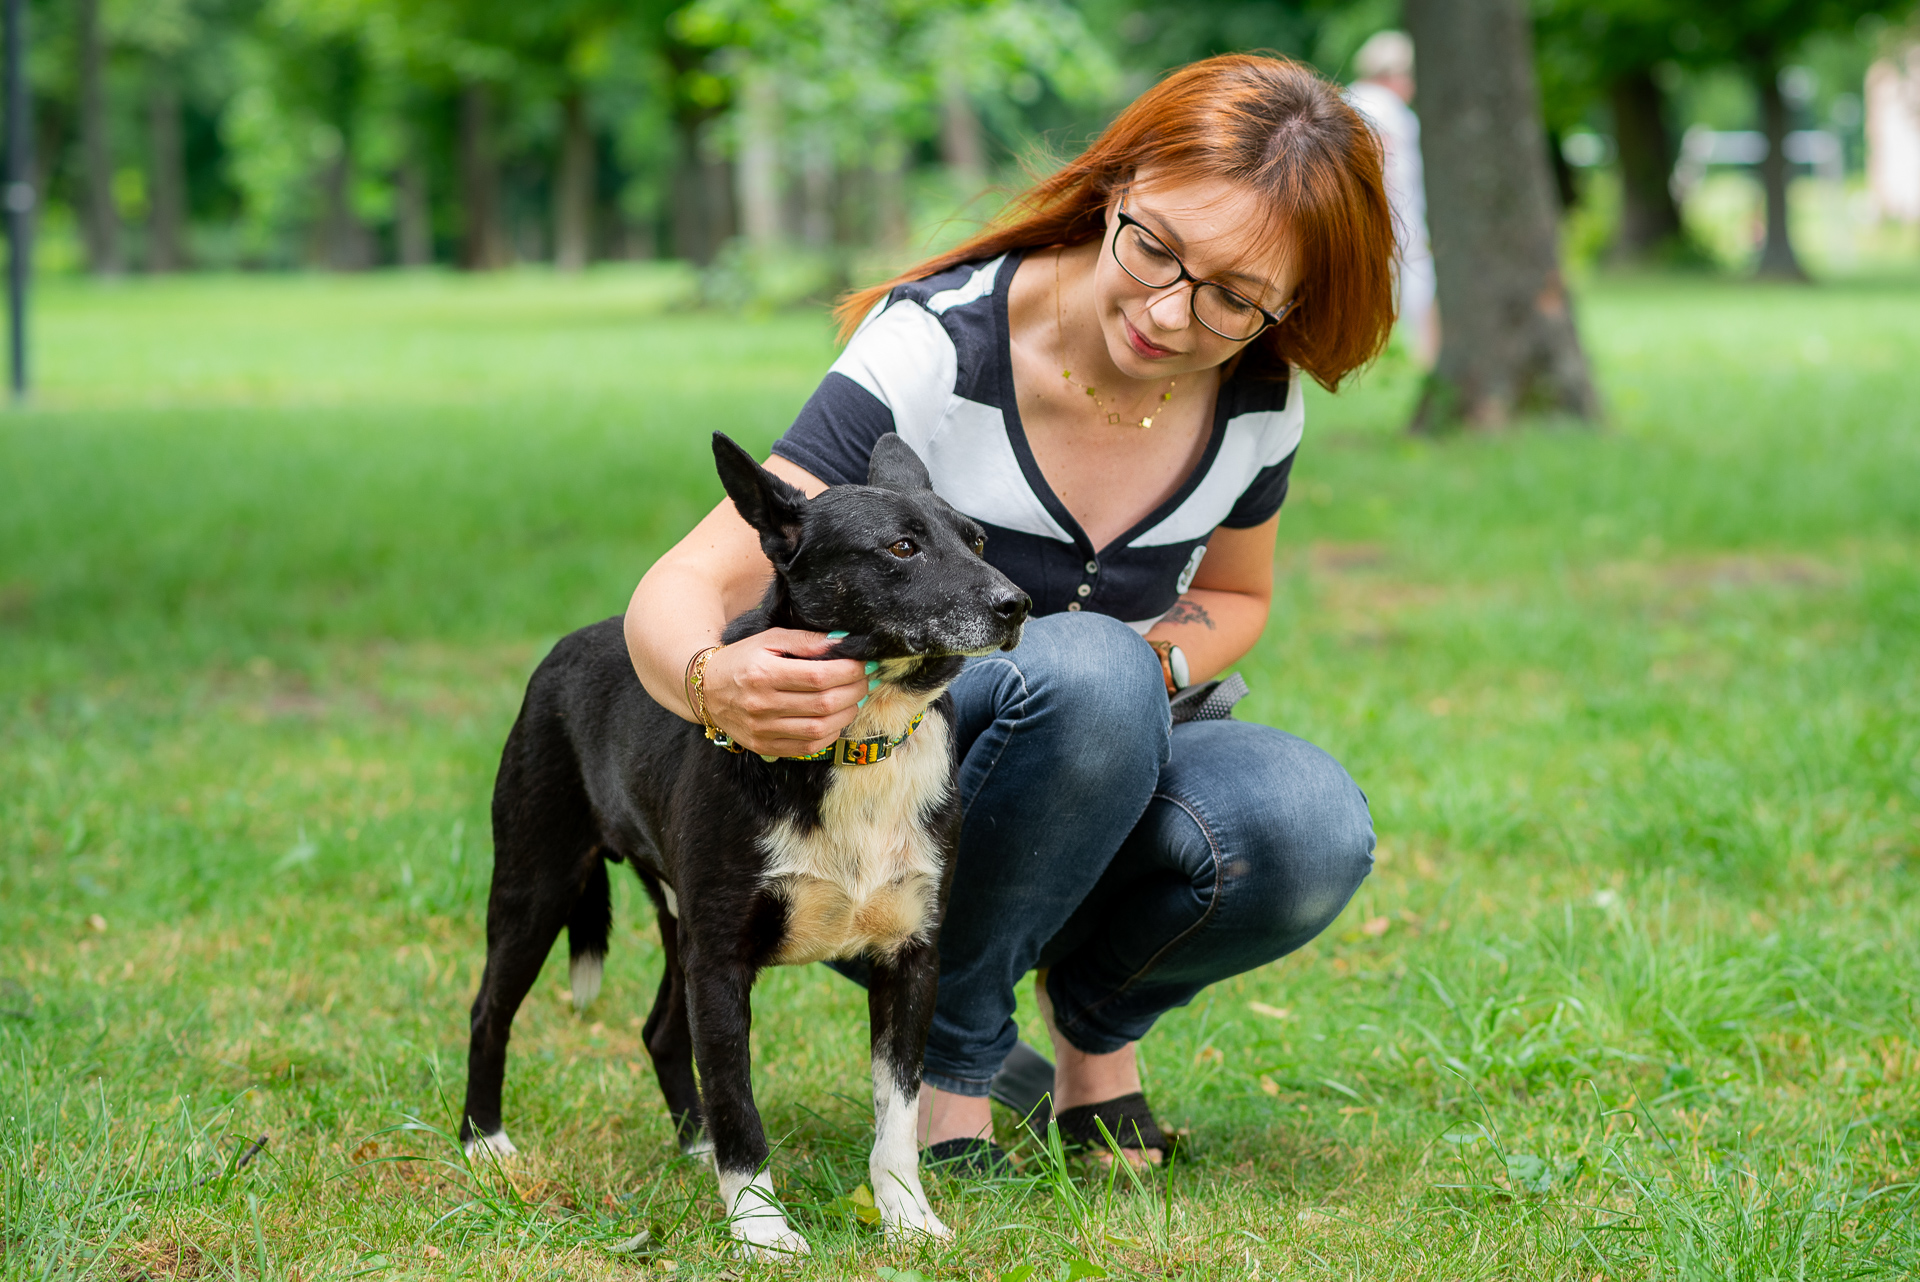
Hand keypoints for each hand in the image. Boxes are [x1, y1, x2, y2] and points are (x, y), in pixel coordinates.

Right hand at [697, 629, 865, 756]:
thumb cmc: (742, 659)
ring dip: (847, 714)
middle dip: (855, 691)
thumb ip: (806, 640)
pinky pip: (808, 747)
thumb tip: (843, 641)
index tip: (865, 664)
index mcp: (763, 674)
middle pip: (823, 704)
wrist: (706, 690)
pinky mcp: (765, 746)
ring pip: (820, 729)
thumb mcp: (769, 640)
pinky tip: (836, 718)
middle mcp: (762, 705)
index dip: (850, 671)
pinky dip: (830, 733)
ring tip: (854, 699)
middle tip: (866, 680)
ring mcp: (763, 730)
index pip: (819, 676)